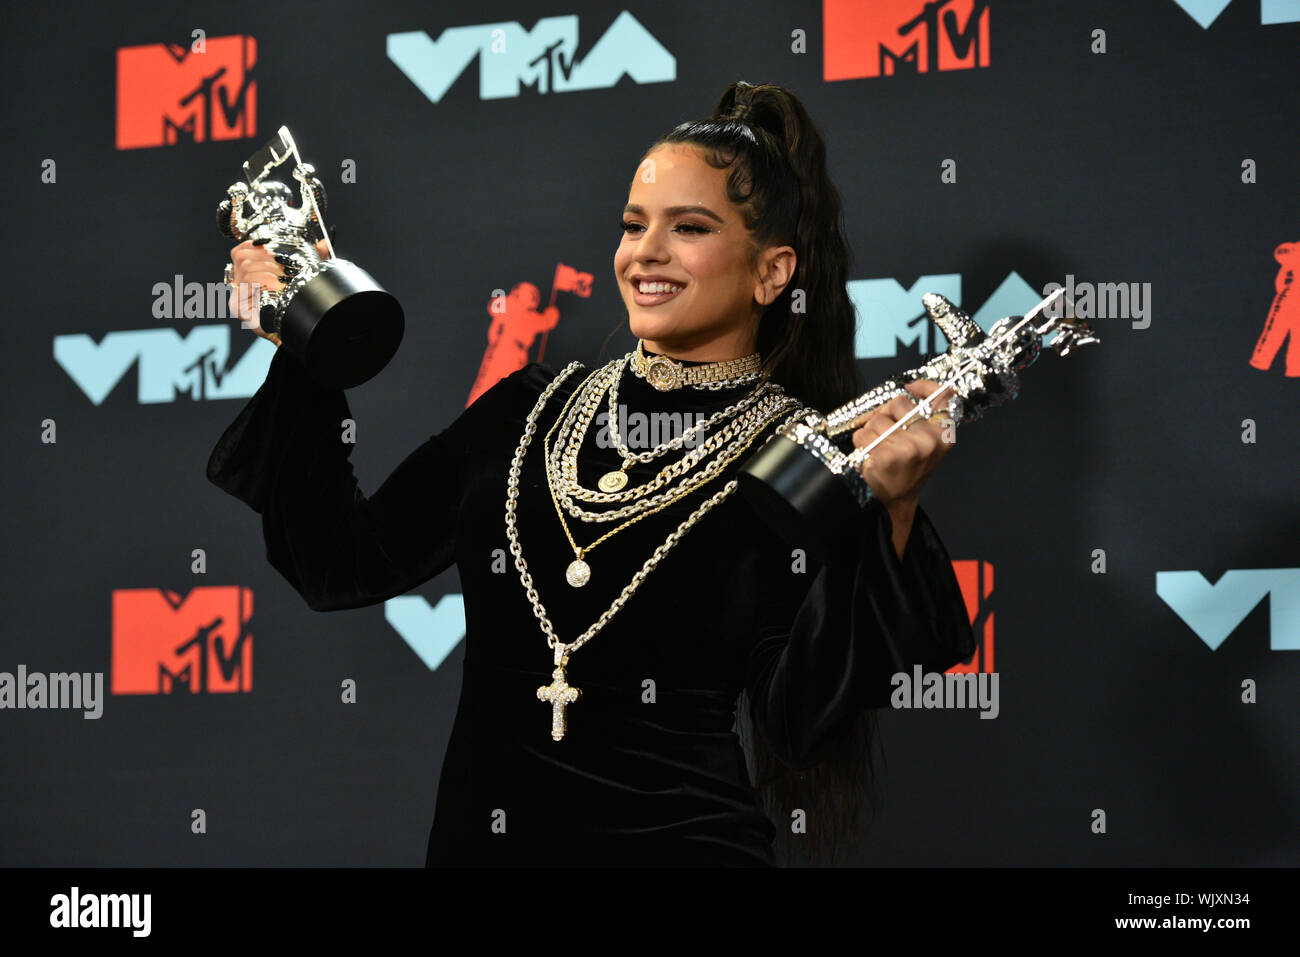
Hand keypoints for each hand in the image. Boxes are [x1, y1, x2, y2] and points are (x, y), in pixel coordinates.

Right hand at [226, 238, 330, 346]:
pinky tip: (278, 287)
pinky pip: (246, 286)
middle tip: (282, 265)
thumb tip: (323, 244)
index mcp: (250, 273)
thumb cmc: (298, 302)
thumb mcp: (306, 276)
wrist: (298, 330)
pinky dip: (263, 282)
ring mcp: (239, 296)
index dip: (252, 245)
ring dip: (267, 270)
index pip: (240, 251)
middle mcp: (241, 282)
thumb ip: (314, 258)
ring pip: (245, 269)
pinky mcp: (239, 308)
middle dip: (265, 257)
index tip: (269, 245)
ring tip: (283, 278)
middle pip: (243, 258)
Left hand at [851, 379, 956, 509]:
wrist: (897, 501)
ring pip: (876, 419)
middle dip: (885, 415)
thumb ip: (921, 417)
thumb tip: (909, 388)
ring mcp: (909, 447)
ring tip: (878, 449)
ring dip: (870, 432)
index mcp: (943, 434)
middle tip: (885, 434)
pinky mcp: (887, 455)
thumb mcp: (925, 443)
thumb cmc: (907, 469)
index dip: (926, 387)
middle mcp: (930, 440)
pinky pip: (863, 435)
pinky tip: (870, 456)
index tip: (912, 386)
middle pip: (897, 403)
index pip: (943, 398)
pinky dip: (861, 443)